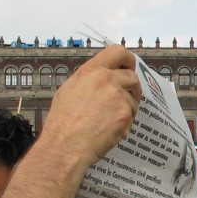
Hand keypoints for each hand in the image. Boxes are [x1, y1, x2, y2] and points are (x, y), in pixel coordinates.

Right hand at [40, 44, 141, 166]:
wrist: (65, 146)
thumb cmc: (62, 122)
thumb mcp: (69, 90)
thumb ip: (90, 80)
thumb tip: (105, 75)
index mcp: (90, 71)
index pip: (117, 52)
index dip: (127, 60)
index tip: (129, 67)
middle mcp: (106, 80)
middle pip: (132, 77)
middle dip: (132, 88)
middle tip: (126, 99)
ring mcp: (117, 96)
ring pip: (134, 99)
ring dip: (127, 108)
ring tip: (109, 120)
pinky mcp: (125, 114)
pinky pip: (132, 116)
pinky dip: (124, 124)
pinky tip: (109, 130)